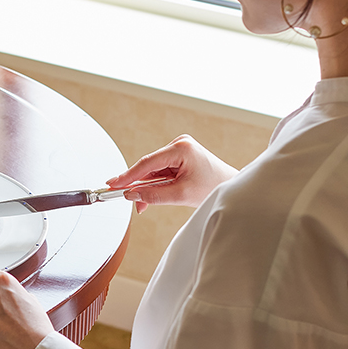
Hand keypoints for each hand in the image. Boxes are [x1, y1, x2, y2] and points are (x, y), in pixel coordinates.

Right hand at [108, 134, 236, 212]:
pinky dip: (155, 184)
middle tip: (122, 196)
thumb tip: (132, 194)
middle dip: (137, 184)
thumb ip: (154, 195)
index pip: (147, 162)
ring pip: (153, 170)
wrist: (233, 188)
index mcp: (182, 148)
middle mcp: (179, 144)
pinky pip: (160, 171)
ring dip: (146, 186)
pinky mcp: (180, 157)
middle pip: (148, 166)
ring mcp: (180, 149)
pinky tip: (149, 196)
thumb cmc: (215, 188)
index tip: (114, 184)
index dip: (128, 175)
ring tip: (141, 203)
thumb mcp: (182, 195)